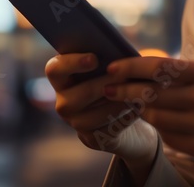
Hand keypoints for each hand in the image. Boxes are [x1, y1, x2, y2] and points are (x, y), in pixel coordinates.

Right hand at [45, 53, 159, 163]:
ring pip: (95, 115)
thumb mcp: (112, 68)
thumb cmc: (118, 82)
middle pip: (79, 94)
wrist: (129, 116)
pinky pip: (109, 129)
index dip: (72, 63)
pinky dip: (126, 118)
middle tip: (125, 76)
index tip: (94, 58)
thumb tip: (118, 53)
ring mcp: (76, 123)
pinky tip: (138, 109)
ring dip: (118, 103)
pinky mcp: (92, 139)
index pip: (55, 69)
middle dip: (104, 84)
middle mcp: (64, 102)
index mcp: (63, 78)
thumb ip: (108, 59)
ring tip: (137, 94)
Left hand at [104, 57, 193, 184]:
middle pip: (151, 93)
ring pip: (155, 115)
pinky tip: (155, 121)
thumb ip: (192, 76)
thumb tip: (153, 71)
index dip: (132, 67)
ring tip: (128, 103)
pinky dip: (158, 127)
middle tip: (107, 87)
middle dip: (124, 90)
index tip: (114, 67)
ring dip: (138, 110)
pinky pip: (168, 135)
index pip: (160, 68)